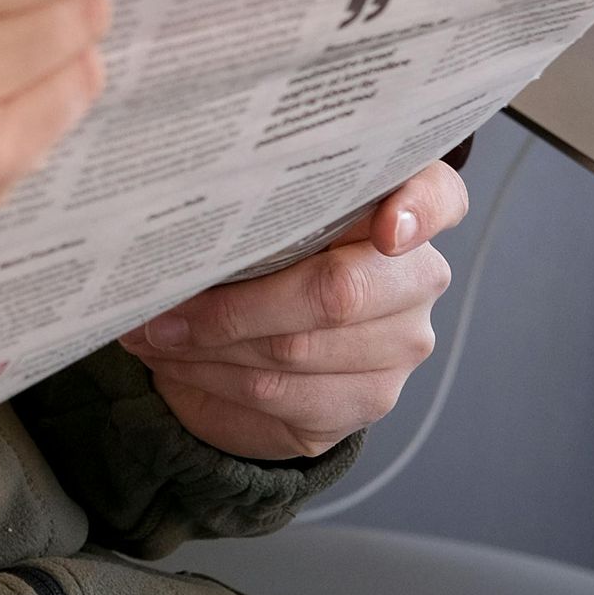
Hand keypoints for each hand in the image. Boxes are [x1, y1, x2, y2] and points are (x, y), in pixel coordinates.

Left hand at [119, 160, 470, 463]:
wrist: (260, 348)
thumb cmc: (260, 263)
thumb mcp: (259, 222)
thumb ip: (252, 210)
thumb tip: (179, 222)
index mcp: (404, 208)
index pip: (438, 195)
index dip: (418, 209)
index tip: (386, 227)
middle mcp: (418, 276)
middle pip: (342, 289)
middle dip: (239, 302)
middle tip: (168, 299)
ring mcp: (401, 343)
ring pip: (298, 348)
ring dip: (209, 344)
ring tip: (154, 328)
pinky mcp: (369, 399)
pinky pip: (283, 393)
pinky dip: (215, 377)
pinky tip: (178, 360)